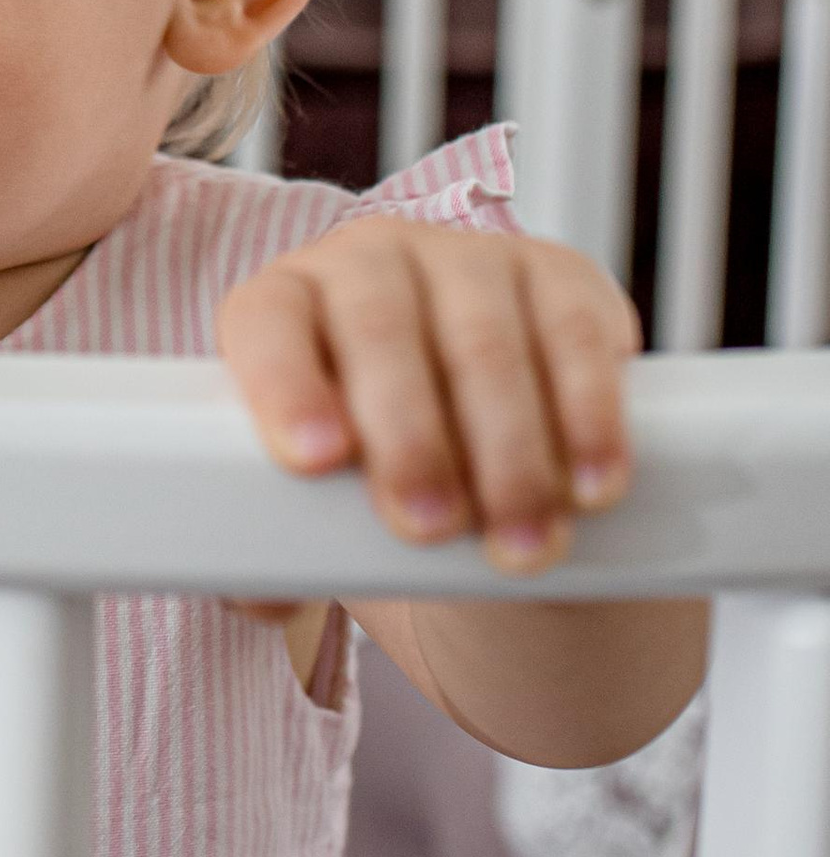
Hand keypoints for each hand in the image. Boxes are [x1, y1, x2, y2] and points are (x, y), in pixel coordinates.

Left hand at [217, 218, 639, 576]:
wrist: (476, 430)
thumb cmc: (371, 462)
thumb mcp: (314, 488)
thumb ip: (271, 543)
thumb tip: (264, 598)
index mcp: (287, 304)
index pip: (266, 323)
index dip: (285, 384)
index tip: (314, 461)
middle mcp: (371, 262)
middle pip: (381, 333)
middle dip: (409, 438)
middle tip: (428, 528)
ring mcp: (470, 259)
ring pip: (484, 344)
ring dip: (506, 451)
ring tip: (517, 543)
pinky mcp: (561, 276)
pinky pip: (576, 337)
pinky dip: (588, 418)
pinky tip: (592, 485)